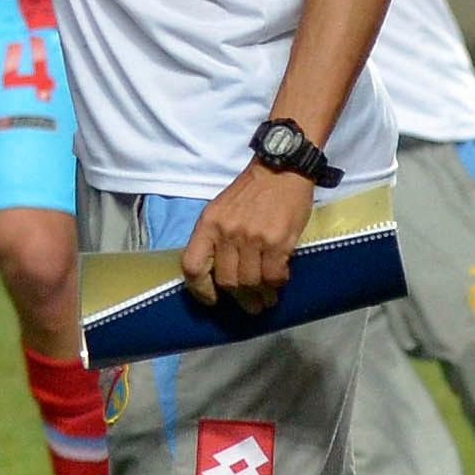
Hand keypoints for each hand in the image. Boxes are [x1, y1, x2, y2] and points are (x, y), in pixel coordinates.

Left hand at [180, 161, 318, 313]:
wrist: (282, 169)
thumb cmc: (250, 192)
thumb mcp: (221, 210)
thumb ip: (214, 238)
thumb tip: (217, 275)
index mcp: (208, 224)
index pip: (192, 266)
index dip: (199, 290)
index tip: (212, 300)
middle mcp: (228, 232)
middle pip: (227, 280)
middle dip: (240, 298)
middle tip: (250, 305)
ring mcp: (253, 238)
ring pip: (251, 282)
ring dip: (260, 295)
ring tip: (266, 299)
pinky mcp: (278, 241)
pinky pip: (274, 276)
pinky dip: (277, 284)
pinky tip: (279, 282)